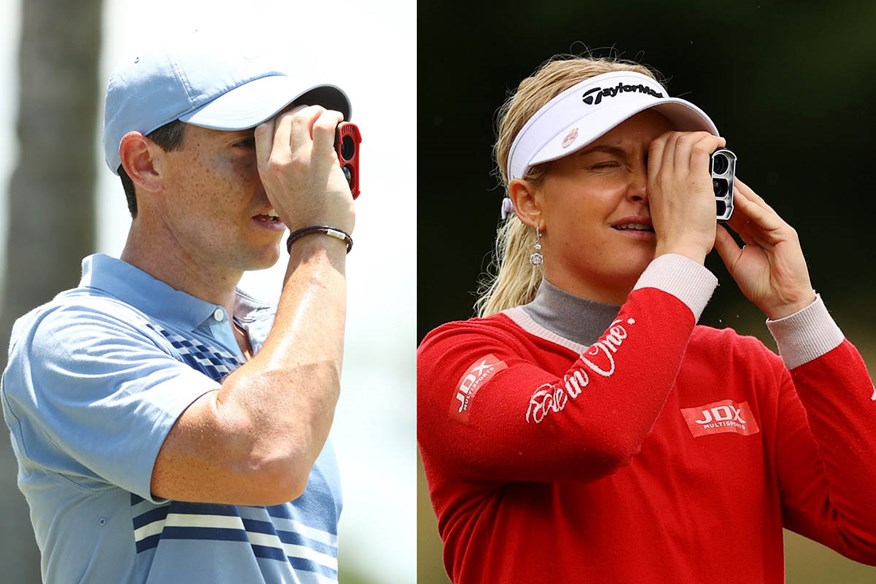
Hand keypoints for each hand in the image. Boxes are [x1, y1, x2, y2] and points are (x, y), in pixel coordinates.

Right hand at [255, 105, 354, 234]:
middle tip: (315, 114)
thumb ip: (283, 172)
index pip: (263, 129)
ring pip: (303, 117)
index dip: (279, 116)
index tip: (293, 117)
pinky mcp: (320, 161)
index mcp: (265, 170)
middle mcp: (278, 162)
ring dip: (318, 111)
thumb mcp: (280, 195)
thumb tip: (302, 151)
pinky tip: (337, 118)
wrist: (318, 237)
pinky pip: (324, 125)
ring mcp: (298, 161)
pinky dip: (331, 116)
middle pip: (284, 119)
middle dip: (301, 111)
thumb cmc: (306, 220)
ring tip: (328, 115)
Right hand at [647, 131, 726, 263]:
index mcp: (653, 183)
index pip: (657, 146)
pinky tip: (719, 146)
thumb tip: (679, 182)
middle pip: (671, 138)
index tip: (684, 143)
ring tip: (714, 144)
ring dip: (703, 137)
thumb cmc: (675, 235)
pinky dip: (713, 141)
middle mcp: (662, 176)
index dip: (672, 138)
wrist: (679, 247)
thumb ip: (667, 192)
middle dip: (690, 135)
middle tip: (703, 142)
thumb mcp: (661, 208)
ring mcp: (677, 177)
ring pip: (686, 140)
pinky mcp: (696, 180)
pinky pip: (702, 148)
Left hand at [714, 179, 815, 318]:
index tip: (707, 191)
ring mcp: (775, 229)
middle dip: (731, 192)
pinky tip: (742, 199)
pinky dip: (753, 208)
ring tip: (726, 181)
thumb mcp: (733, 259)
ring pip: (756, 207)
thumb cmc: (760, 285)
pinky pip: (766, 217)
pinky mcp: (785, 233)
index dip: (722, 202)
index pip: (735, 214)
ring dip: (741, 194)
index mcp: (751, 235)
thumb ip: (723, 241)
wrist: (779, 302)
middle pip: (746, 206)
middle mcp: (763, 229)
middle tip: (716, 176)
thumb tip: (708, 226)